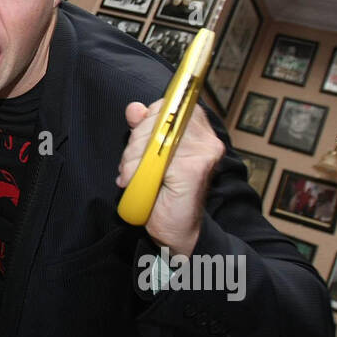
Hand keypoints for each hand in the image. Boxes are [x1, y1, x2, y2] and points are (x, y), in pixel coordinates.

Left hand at [116, 99, 224, 255]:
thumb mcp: (149, 154)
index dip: (146, 121)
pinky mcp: (194, 168)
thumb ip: (144, 128)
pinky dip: (137, 170)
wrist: (177, 231)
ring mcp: (204, 151)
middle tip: (129, 165)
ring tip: (131, 175)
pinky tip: (135, 182)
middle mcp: (206, 137)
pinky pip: (154, 157)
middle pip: (158, 119)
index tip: (139, 141)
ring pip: (154, 137)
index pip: (167, 106)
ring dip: (132, 158)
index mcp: (199, 129)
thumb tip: (134, 108)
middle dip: (134, 143)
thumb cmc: (164, 193)